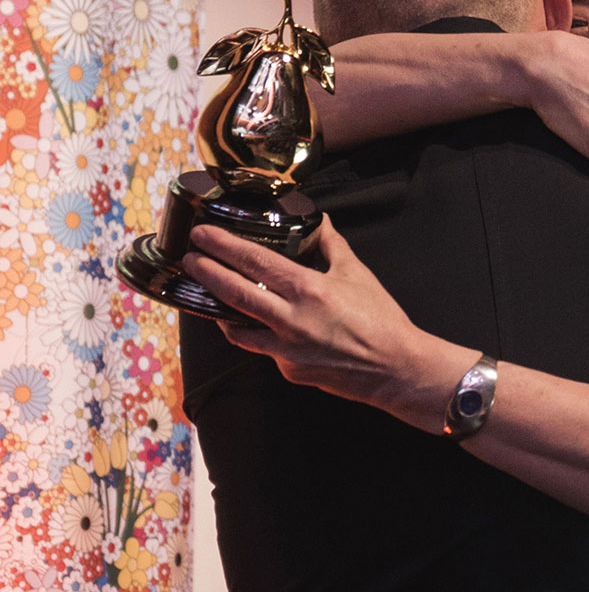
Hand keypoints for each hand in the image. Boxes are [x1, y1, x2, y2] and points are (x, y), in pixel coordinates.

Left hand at [183, 218, 466, 432]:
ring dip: (220, 310)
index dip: (223, 246)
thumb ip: (331, 245)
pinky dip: (259, 335)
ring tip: (210, 295)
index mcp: (308, 291)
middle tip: (189, 258)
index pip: (254, 262)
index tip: (202, 234)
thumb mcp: (357, 274)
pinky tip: (258, 325)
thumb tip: (320, 221)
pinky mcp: (289, 371)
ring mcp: (286, 350)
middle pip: (234, 293)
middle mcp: (291, 321)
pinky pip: (264, 349)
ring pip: (237, 329)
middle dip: (206, 273)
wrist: (397, 368)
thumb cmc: (382, 319)